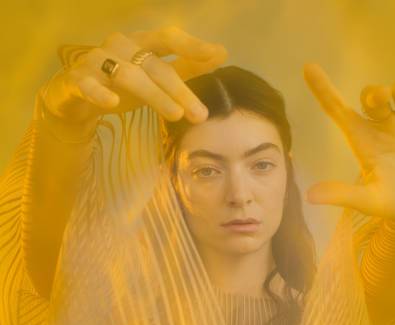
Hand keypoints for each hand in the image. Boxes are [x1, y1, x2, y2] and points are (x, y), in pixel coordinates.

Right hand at [41, 27, 226, 129]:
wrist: (74, 96)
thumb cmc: (121, 83)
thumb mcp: (155, 76)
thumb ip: (186, 67)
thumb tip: (220, 53)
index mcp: (141, 43)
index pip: (168, 38)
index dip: (191, 45)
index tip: (218, 54)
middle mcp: (120, 46)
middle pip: (154, 65)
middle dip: (179, 90)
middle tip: (200, 114)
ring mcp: (96, 61)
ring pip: (128, 76)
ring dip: (154, 95)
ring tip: (175, 115)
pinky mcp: (76, 80)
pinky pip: (88, 85)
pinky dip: (100, 93)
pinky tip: (113, 103)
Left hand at [303, 64, 394, 223]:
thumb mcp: (372, 202)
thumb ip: (344, 195)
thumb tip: (310, 196)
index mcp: (365, 141)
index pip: (338, 110)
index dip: (323, 89)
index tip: (308, 68)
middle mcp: (385, 127)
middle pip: (372, 96)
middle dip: (375, 92)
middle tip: (381, 101)